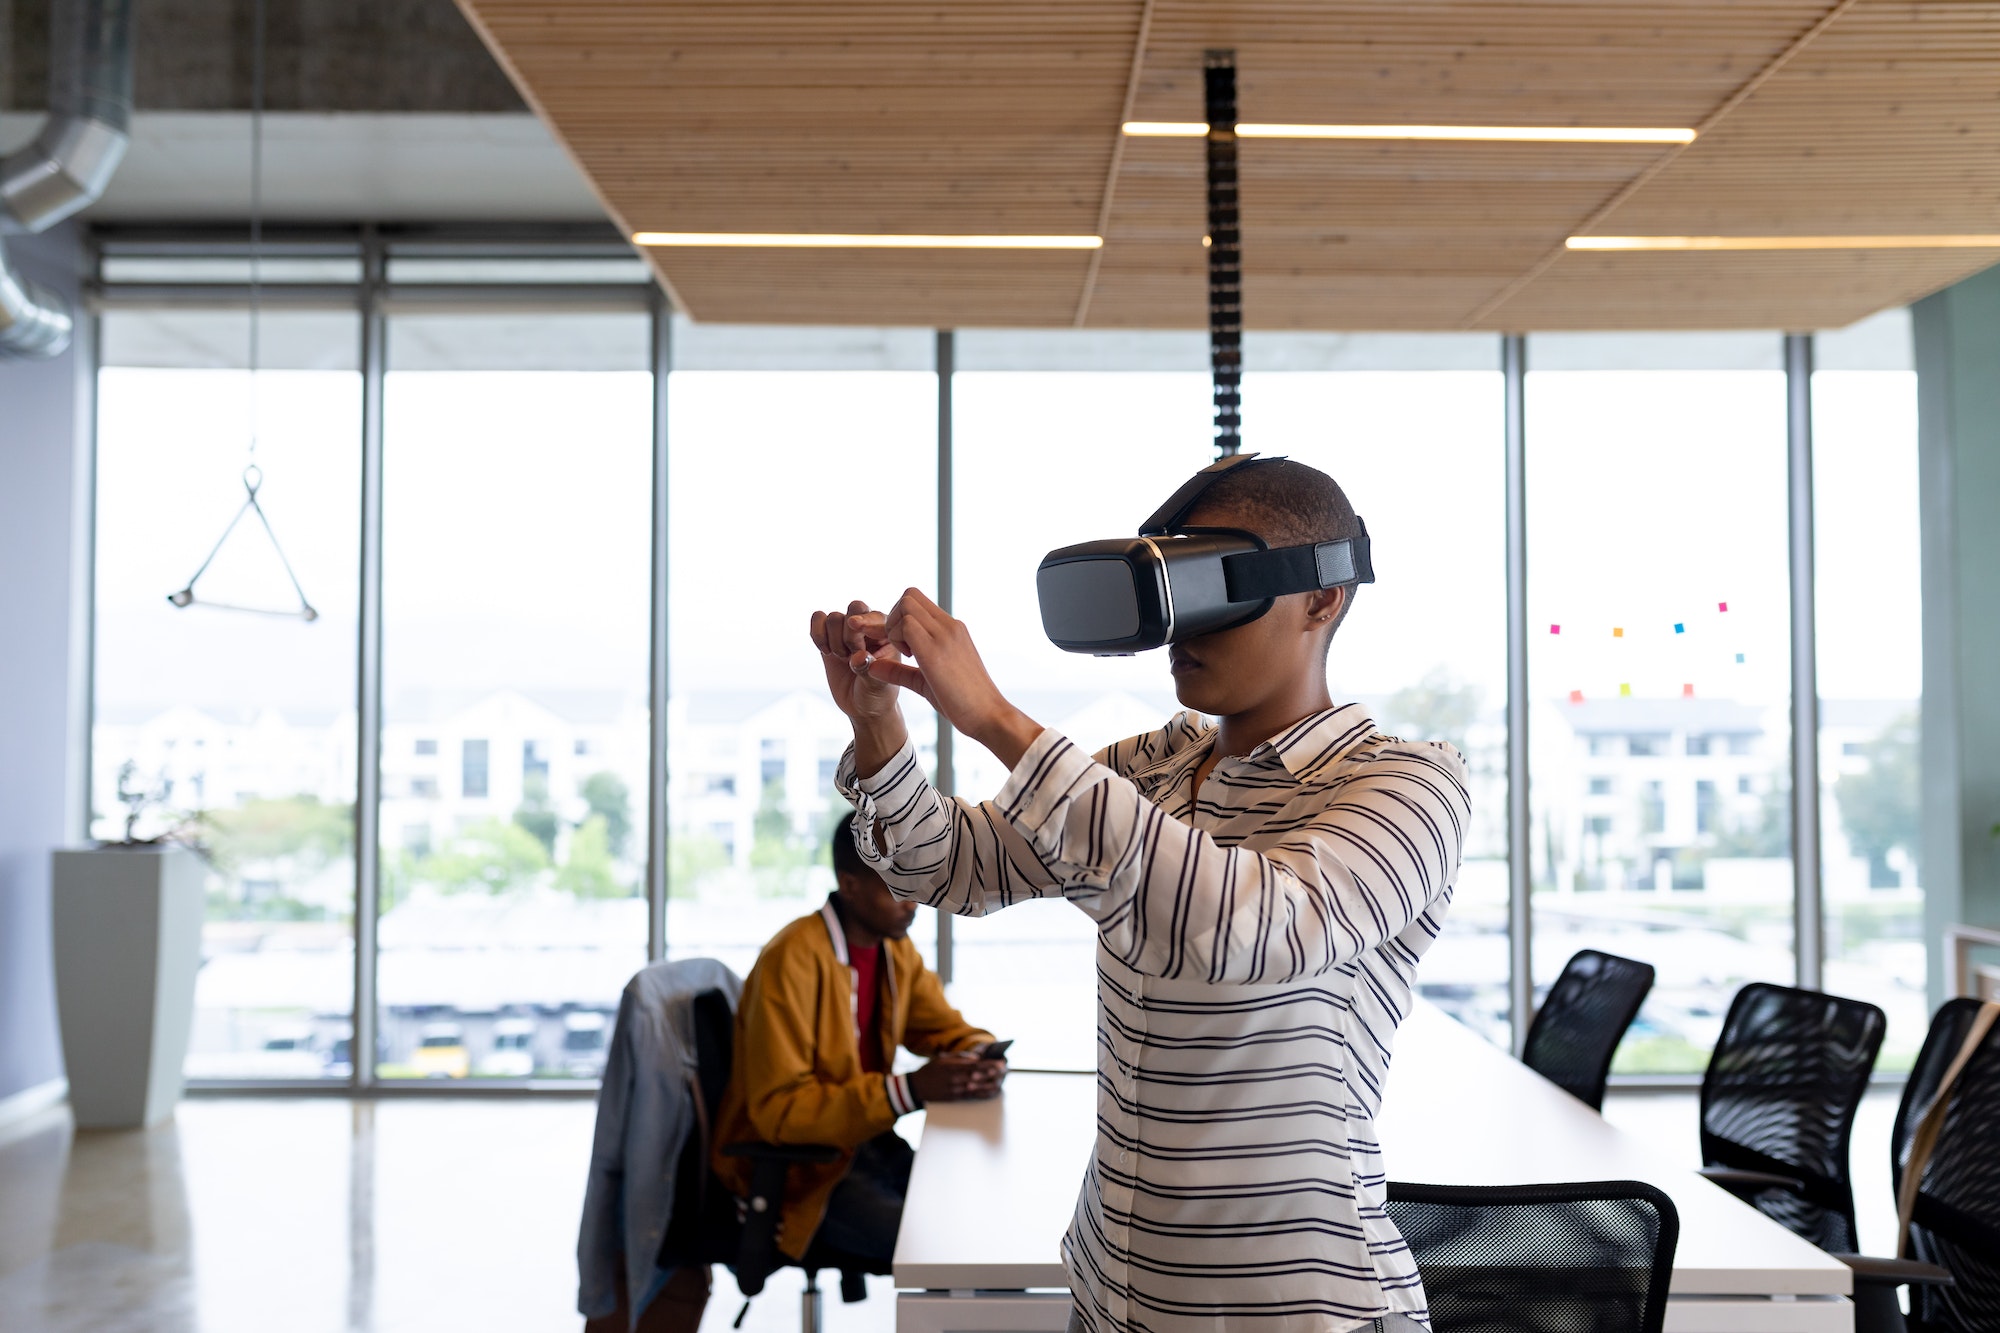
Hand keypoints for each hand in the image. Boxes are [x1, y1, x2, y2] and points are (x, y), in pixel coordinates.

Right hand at [810, 600, 903, 721]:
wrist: (864, 707)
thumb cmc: (878, 694)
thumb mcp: (878, 686)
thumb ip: (869, 670)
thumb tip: (858, 657)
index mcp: (888, 633)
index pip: (876, 616)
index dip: (864, 624)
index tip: (857, 643)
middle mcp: (869, 626)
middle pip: (854, 608)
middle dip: (849, 634)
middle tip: (851, 656)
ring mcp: (847, 630)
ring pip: (834, 616)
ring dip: (834, 639)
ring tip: (843, 658)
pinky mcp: (829, 637)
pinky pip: (818, 619)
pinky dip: (817, 633)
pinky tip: (826, 652)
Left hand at [877, 590, 1043, 767]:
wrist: (990, 716)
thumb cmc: (964, 703)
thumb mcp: (927, 682)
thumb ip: (901, 671)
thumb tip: (872, 666)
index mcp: (951, 629)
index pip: (917, 600)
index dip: (899, 617)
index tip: (901, 645)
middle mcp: (949, 626)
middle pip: (909, 595)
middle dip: (892, 617)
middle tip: (898, 646)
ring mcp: (945, 634)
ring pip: (905, 605)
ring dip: (893, 627)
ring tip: (906, 654)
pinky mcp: (936, 650)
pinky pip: (905, 625)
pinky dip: (896, 639)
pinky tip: (910, 659)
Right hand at [907, 1050, 1005, 1103]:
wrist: (916, 1087)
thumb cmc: (930, 1070)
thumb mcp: (942, 1059)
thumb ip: (959, 1058)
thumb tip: (976, 1058)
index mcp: (952, 1066)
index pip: (975, 1065)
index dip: (989, 1065)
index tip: (1000, 1063)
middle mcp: (954, 1078)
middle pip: (978, 1076)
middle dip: (993, 1074)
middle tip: (1006, 1071)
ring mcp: (955, 1089)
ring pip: (977, 1087)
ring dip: (991, 1084)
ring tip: (1003, 1081)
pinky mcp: (954, 1098)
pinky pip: (972, 1096)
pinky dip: (983, 1094)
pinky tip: (992, 1092)